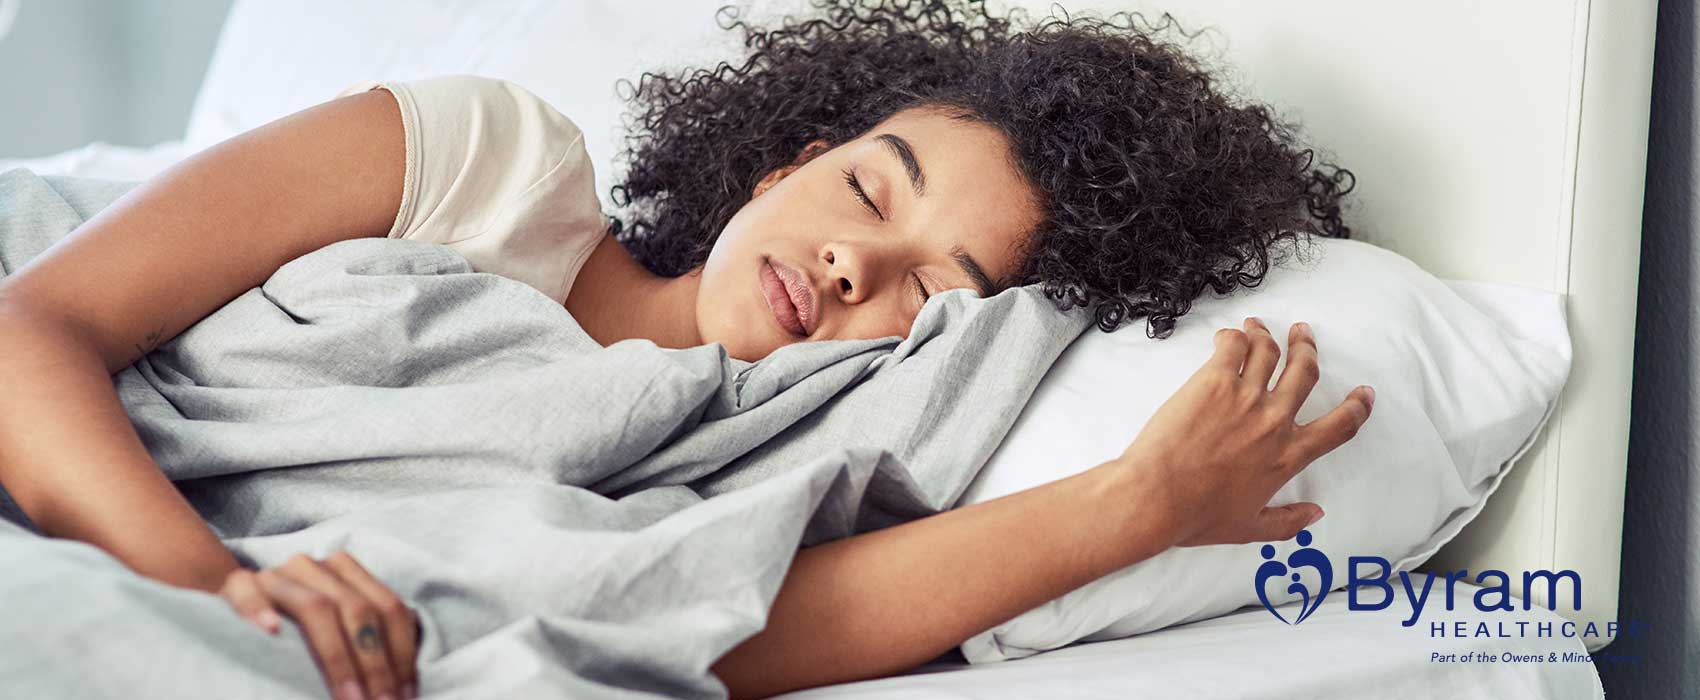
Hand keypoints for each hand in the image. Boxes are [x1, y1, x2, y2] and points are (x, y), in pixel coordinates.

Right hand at [218, 551, 419, 699]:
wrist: (241, 610)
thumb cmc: (297, 634)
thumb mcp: (339, 633)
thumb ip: (371, 641)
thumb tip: (406, 688)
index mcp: (347, 572)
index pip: (389, 608)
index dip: (402, 654)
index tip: (407, 697)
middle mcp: (315, 567)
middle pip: (358, 610)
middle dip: (375, 665)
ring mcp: (276, 575)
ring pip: (316, 607)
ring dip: (337, 657)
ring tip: (349, 697)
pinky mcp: (236, 585)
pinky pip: (248, 593)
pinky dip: (259, 610)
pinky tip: (271, 632)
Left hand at [1111, 317, 1373, 547]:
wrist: (1156, 497)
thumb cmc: (1196, 516)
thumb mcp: (1250, 528)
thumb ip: (1287, 521)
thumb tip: (1315, 514)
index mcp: (1288, 456)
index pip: (1339, 427)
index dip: (1357, 408)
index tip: (1363, 394)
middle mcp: (1275, 421)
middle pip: (1305, 372)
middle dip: (1308, 349)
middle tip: (1304, 335)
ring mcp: (1246, 397)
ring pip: (1270, 352)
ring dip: (1269, 335)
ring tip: (1261, 327)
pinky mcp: (1214, 381)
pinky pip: (1234, 345)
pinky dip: (1236, 335)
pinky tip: (1229, 335)